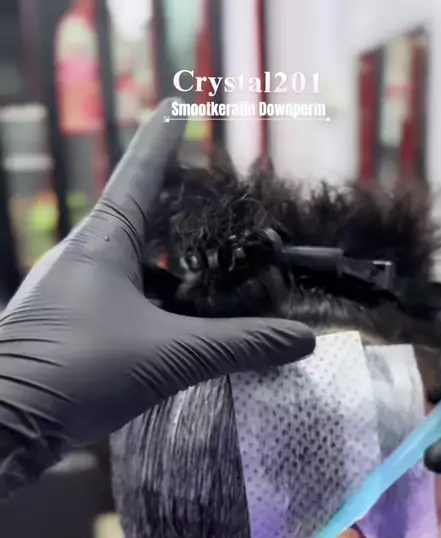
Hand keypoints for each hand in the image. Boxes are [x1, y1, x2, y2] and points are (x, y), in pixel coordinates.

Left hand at [0, 99, 313, 497]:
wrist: (2, 421)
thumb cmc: (78, 369)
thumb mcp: (169, 355)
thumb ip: (238, 345)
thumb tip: (301, 340)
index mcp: (102, 242)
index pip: (140, 174)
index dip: (164, 140)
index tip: (179, 103)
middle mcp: (84, 258)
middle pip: (141, 219)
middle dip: (181, 212)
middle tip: (221, 207)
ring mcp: (72, 294)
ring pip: (134, 267)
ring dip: (172, 270)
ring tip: (217, 276)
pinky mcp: (69, 328)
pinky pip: (123, 302)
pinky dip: (156, 306)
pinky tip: (182, 328)